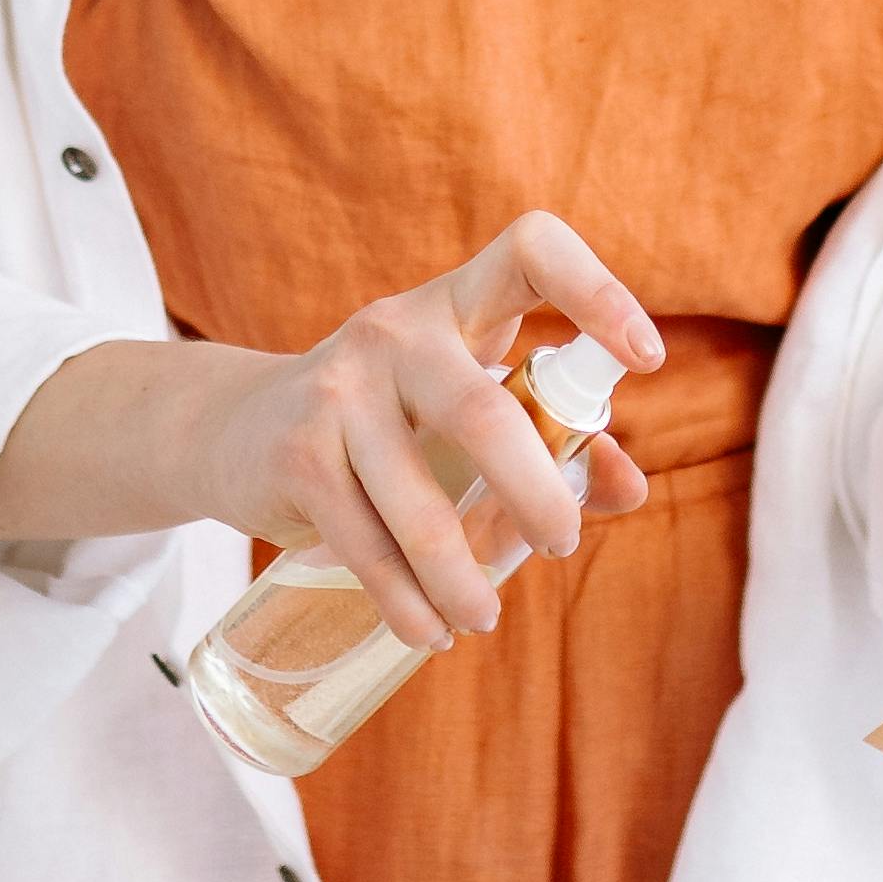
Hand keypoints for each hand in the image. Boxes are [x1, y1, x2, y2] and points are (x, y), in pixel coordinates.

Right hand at [199, 213, 661, 658]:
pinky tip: (429, 630)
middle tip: (562, 544)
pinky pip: (365, 545)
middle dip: (536, 495)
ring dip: (463, 578)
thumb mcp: (463, 407)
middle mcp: (396, 331)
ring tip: (485, 619)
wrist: (236, 428)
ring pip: (422, 503)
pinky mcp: (296, 453)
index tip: (646, 358)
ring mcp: (339, 389)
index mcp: (456, 305)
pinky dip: (406, 601)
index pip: (530, 251)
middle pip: (484, 412)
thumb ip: (553, 441)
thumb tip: (628, 488)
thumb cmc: (387, 418)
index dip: (596, 290)